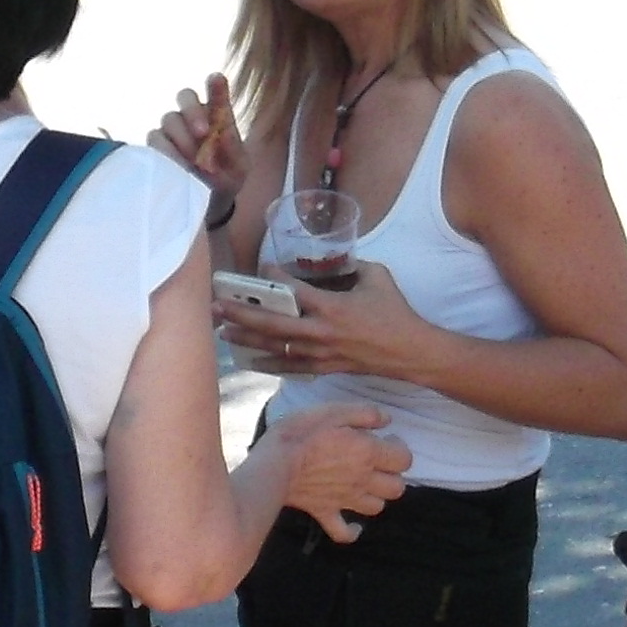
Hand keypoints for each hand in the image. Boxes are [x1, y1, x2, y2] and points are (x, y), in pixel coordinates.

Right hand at [156, 76, 250, 234]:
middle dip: (193, 112)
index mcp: (217, 114)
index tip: (216, 79)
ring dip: (182, 138)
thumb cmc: (228, 176)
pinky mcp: (157, 146)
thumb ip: (233, 148)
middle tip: (204, 133)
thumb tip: (221, 135)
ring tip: (194, 162)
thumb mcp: (240, 166)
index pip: (216, 94)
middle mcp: (192, 115)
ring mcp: (172, 129)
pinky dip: (167, 152)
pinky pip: (156, 141)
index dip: (215, 86)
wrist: (211, 202)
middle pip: (185, 96)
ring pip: (169, 119)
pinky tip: (177, 166)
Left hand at [215, 258, 429, 386]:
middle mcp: (321, 332)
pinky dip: (269, 364)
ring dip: (247, 340)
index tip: (260, 266)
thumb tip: (335, 259)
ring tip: (222, 332)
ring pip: (276, 347)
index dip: (272, 278)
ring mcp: (321, 353)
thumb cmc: (395, 312)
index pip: (293, 291)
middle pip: (272, 324)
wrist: (410, 352)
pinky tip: (250, 360)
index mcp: (332, 306)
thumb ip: (352, 266)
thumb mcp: (377, 276)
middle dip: (241, 315)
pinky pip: (291, 367)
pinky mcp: (325, 367)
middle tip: (216, 307)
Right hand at [263, 400, 411, 543]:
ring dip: (377, 496)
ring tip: (365, 484)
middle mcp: (363, 481)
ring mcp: (345, 500)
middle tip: (378, 462)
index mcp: (368, 454)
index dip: (399, 448)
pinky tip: (353, 525)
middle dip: (393, 474)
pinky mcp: (325, 513)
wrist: (274, 464)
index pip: (404, 460)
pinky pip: (343, 532)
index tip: (386, 439)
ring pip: (377, 507)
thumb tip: (387, 419)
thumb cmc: (302, 433)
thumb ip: (365, 413)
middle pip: (397, 488)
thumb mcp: (334, 410)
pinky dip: (352, 531)